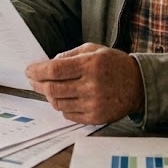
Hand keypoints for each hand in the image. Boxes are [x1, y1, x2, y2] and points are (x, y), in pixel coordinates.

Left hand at [25, 43, 143, 124]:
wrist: (138, 85)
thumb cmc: (114, 64)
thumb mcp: (94, 50)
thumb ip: (70, 55)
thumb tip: (48, 63)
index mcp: (90, 64)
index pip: (54, 70)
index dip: (37, 71)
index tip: (29, 71)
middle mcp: (91, 85)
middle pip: (52, 88)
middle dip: (37, 84)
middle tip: (32, 81)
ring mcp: (93, 103)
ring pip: (58, 103)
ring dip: (49, 96)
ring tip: (49, 89)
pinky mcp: (95, 117)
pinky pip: (68, 115)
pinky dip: (62, 106)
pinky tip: (64, 99)